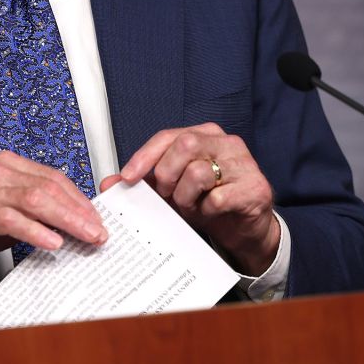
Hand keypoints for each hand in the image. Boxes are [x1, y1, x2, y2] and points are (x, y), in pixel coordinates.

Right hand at [0, 150, 107, 275]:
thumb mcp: (10, 208)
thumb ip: (38, 208)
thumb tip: (76, 221)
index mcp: (9, 164)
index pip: (54, 177)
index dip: (79, 198)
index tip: (96, 217)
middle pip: (49, 187)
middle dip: (78, 211)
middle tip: (97, 231)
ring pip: (36, 200)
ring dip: (66, 220)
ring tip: (84, 236)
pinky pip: (13, 220)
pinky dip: (36, 231)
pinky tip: (52, 242)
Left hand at [101, 122, 278, 274]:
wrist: (246, 229)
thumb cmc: (208, 202)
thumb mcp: (173, 191)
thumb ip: (144, 184)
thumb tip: (108, 184)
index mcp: (204, 135)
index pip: (167, 136)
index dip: (144, 156)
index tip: (127, 177)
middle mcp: (225, 143)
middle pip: (184, 146)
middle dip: (166, 175)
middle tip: (167, 196)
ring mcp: (243, 163)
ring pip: (199, 172)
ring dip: (186, 197)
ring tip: (190, 206)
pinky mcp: (255, 188)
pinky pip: (218, 198)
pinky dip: (207, 211)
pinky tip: (210, 213)